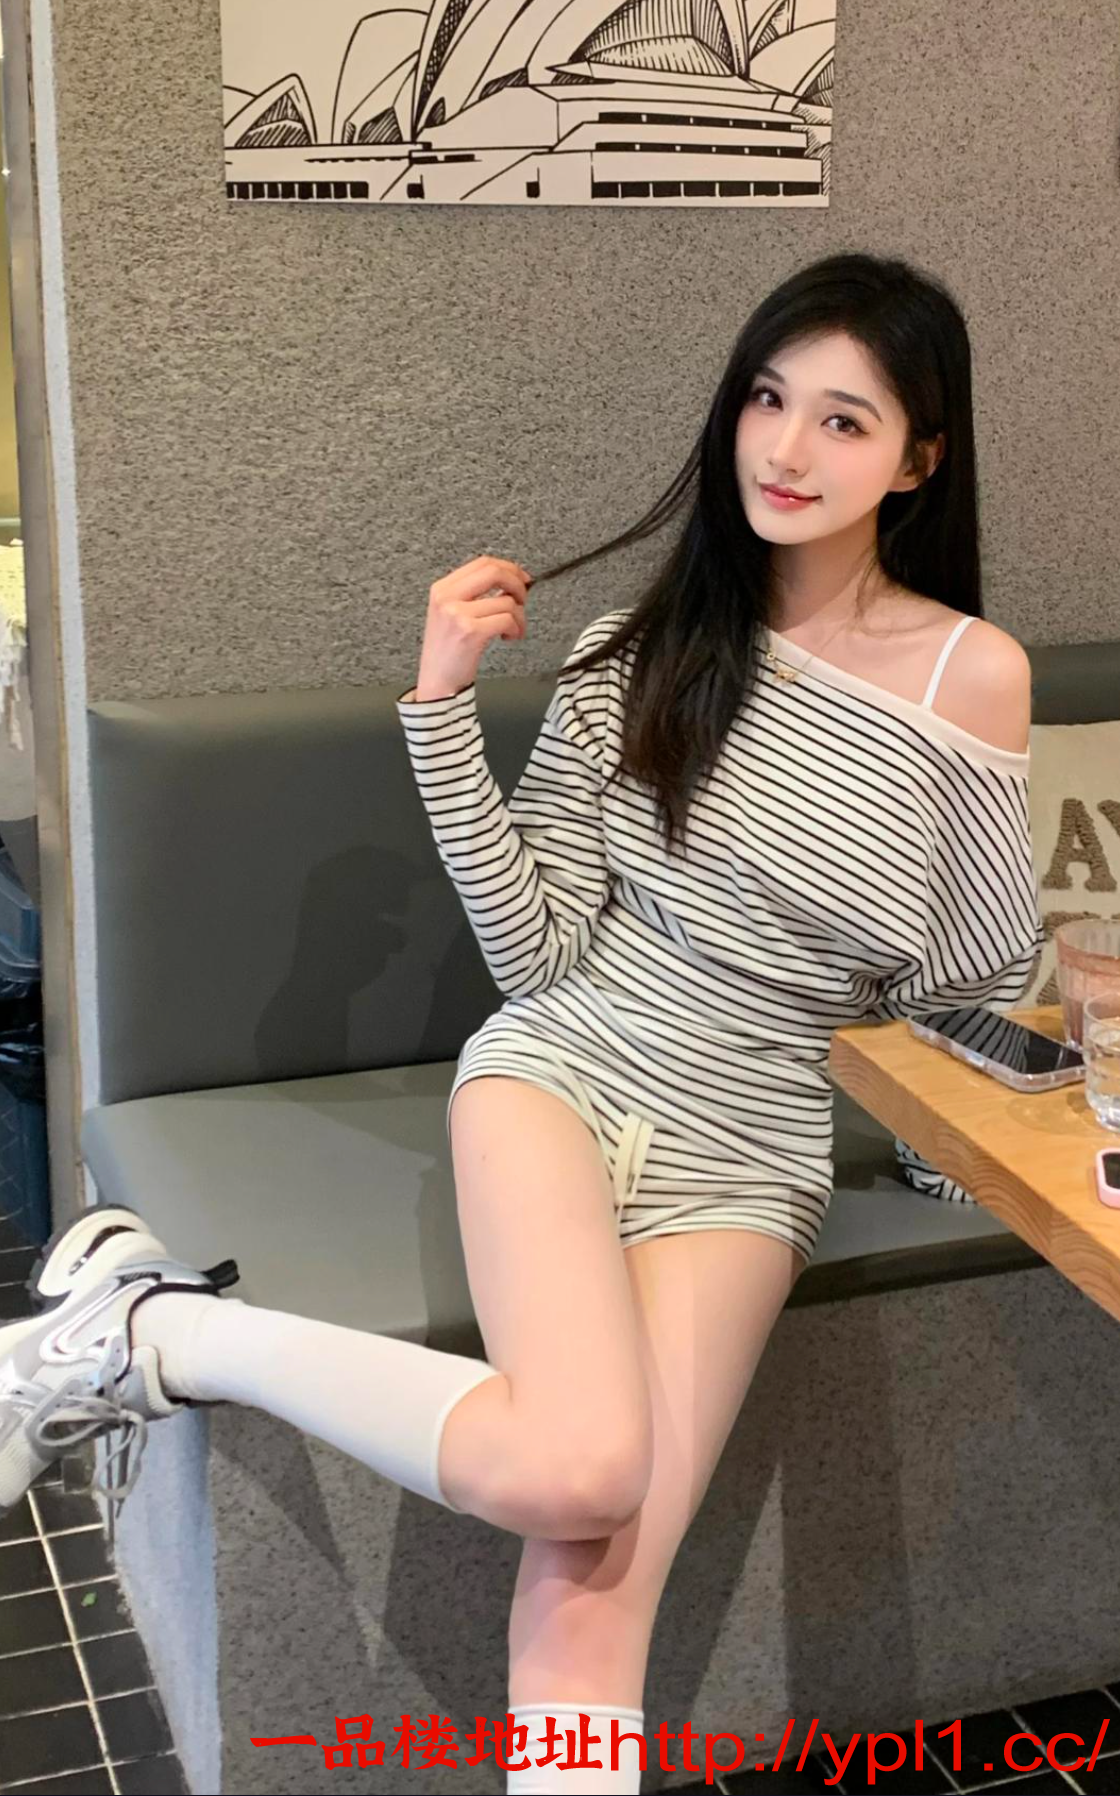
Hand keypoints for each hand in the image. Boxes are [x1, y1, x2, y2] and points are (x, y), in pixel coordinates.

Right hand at [414, 554, 531, 698]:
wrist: (437, 683)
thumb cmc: (448, 652)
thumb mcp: (451, 614)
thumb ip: (473, 594)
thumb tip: (509, 582)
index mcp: (442, 588)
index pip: (482, 562)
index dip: (508, 568)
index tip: (521, 578)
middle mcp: (447, 597)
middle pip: (494, 572)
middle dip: (517, 584)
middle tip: (523, 600)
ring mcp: (458, 614)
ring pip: (506, 601)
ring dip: (519, 617)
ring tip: (512, 630)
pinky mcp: (471, 632)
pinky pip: (507, 619)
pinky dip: (516, 629)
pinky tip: (508, 638)